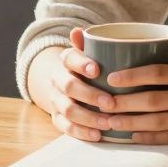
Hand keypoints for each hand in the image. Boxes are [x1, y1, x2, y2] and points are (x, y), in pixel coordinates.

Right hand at [34, 27, 119, 141]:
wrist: (69, 86)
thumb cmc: (91, 68)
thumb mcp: (93, 54)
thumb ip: (93, 43)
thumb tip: (79, 31)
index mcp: (67, 61)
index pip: (69, 58)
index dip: (81, 63)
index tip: (97, 70)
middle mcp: (58, 79)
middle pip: (69, 86)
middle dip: (90, 95)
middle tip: (111, 103)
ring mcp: (56, 100)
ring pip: (68, 109)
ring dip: (89, 117)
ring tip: (108, 122)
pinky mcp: (57, 118)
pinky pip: (65, 127)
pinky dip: (81, 132)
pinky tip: (98, 135)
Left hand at [105, 38, 167, 144]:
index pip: (159, 72)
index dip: (133, 76)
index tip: (112, 78)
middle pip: (154, 99)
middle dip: (125, 102)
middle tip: (103, 103)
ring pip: (160, 121)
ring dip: (132, 123)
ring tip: (111, 123)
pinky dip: (151, 137)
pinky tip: (133, 136)